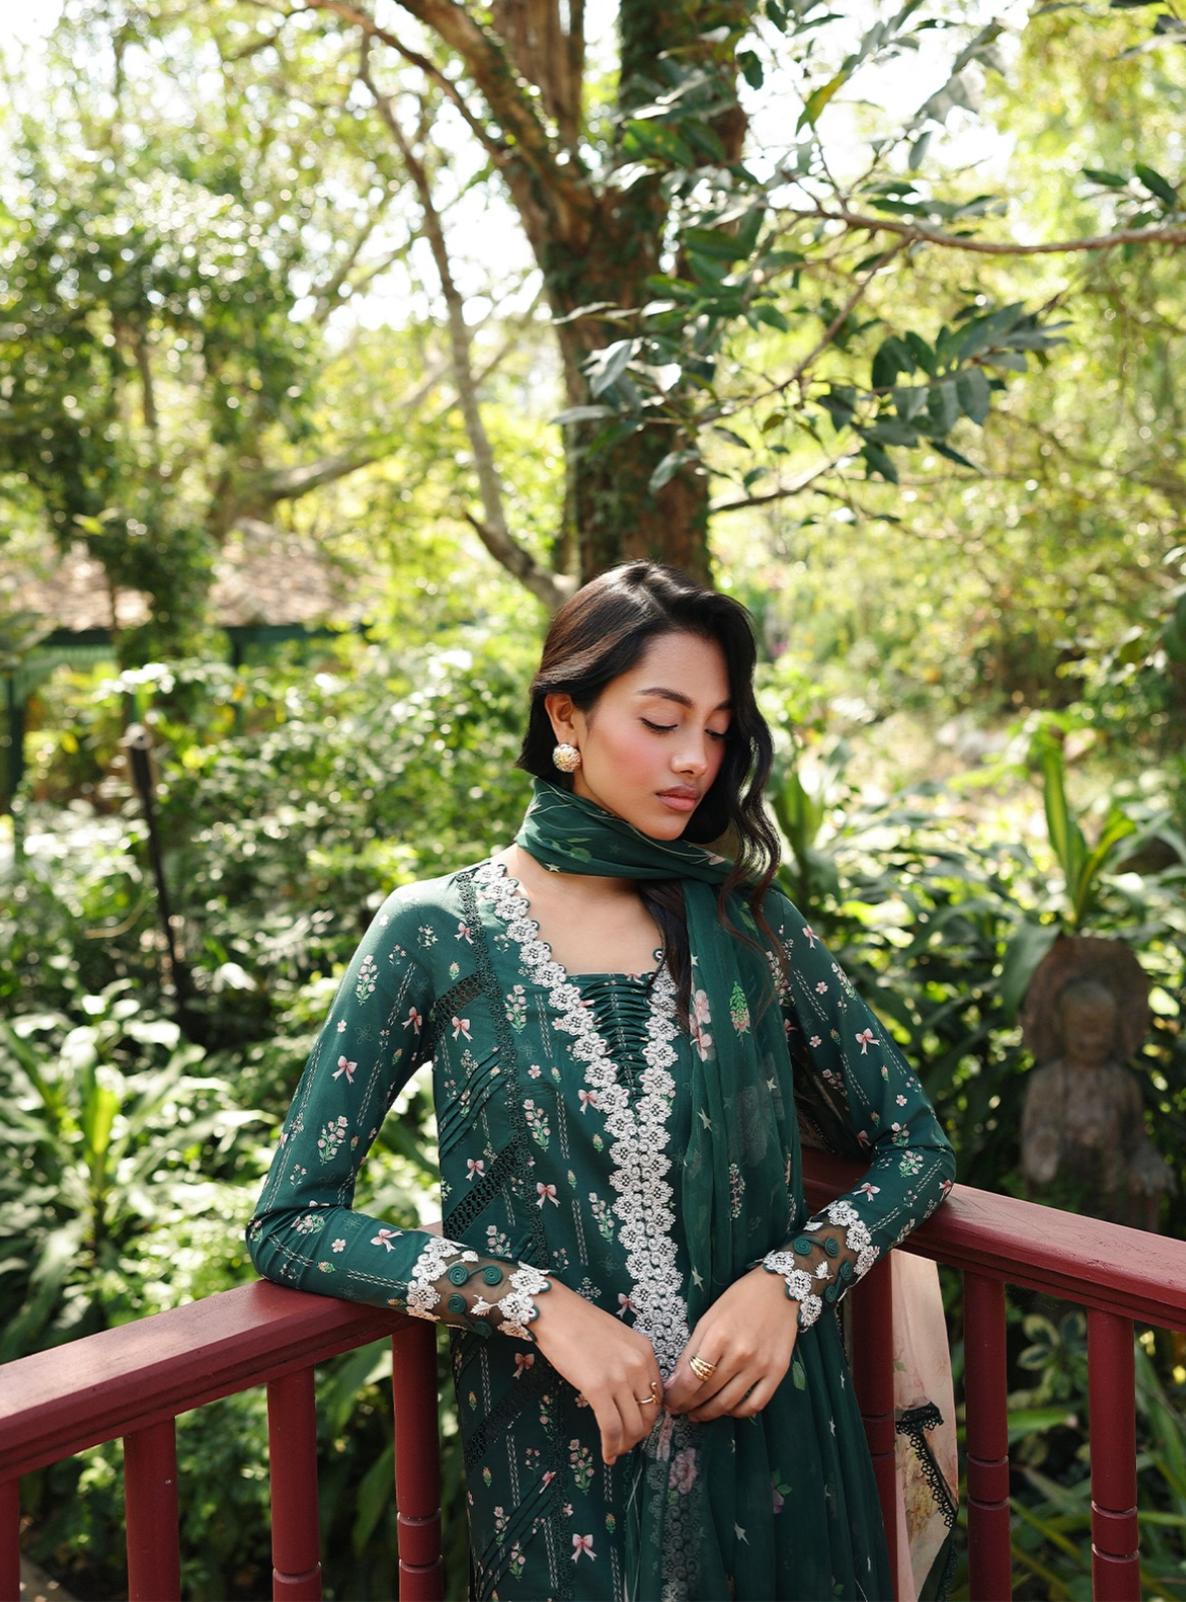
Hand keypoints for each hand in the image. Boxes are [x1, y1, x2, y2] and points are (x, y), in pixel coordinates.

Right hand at [530, 1280, 662, 1464]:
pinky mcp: (597, 1388)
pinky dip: (611, 1446)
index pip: (657, 1396)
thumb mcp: (618, 1339)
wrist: (555, 1312)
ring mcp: (619, 1377)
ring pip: (631, 1426)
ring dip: (624, 1445)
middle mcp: (638, 1365)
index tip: (637, 1427)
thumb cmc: (580, 1323)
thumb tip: (628, 1395)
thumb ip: (629, 1363)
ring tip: (615, 1451)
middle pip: (648, 1414)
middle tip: (625, 1444)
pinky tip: (606, 1455)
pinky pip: (611, 1428)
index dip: (648, 1417)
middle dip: (638, 1435)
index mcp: (645, 1352)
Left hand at [664, 1268, 797, 1421]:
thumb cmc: (739, 1300)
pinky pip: (756, 1404)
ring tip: (698, 1414)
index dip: (677, 1396)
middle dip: (688, 1405)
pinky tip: (727, 1410)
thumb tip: (674, 1383)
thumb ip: (691, 1351)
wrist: (779, 1290)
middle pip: (708, 1392)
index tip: (669, 1403)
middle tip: (679, 1410)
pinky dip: (739, 1413)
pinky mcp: (778, 1372)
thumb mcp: (708, 1318)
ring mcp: (761, 1365)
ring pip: (729, 1403)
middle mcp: (740, 1353)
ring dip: (709, 1413)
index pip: (691, 1379)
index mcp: (719, 1336)